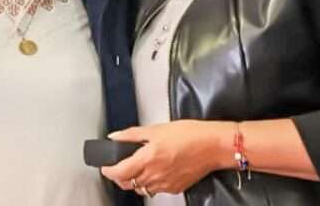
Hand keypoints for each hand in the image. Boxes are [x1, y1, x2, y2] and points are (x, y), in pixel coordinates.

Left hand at [100, 120, 233, 196]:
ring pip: (141, 189)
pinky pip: (156, 190)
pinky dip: (151, 183)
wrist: (213, 146)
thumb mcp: (157, 129)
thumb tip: (116, 137)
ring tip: (136, 169)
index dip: (108, 170)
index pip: (119, 172)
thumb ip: (133, 135)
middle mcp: (155, 174)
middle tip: (118, 167)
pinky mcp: (175, 188)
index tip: (105, 166)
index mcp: (148, 158)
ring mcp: (165, 184)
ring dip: (134, 181)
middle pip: (127, 183)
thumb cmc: (190, 135)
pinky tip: (155, 172)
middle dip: (119, 177)